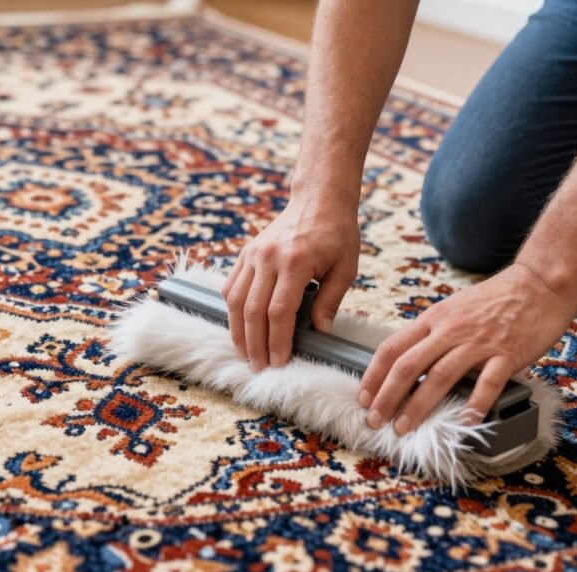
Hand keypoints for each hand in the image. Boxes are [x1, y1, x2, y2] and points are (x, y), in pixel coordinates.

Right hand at [223, 197, 359, 370]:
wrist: (318, 198)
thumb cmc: (337, 233)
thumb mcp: (345, 268)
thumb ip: (330, 301)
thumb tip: (319, 333)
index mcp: (295, 262)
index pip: (279, 311)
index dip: (277, 340)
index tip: (279, 361)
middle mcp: (268, 258)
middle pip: (252, 310)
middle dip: (254, 344)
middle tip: (258, 367)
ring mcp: (253, 254)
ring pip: (235, 300)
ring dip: (238, 331)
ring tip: (244, 353)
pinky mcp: (246, 253)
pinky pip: (231, 286)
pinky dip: (231, 310)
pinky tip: (238, 328)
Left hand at [359, 262, 576, 433]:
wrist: (539, 283)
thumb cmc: (494, 299)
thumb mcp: (452, 310)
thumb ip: (431, 334)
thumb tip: (407, 363)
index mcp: (433, 319)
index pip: (392, 348)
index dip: (373, 375)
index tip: (363, 397)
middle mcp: (450, 330)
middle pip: (409, 366)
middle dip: (388, 397)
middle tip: (376, 421)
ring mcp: (479, 342)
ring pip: (440, 377)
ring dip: (419, 406)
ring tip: (405, 427)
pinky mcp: (508, 353)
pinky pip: (488, 382)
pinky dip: (475, 403)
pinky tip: (466, 421)